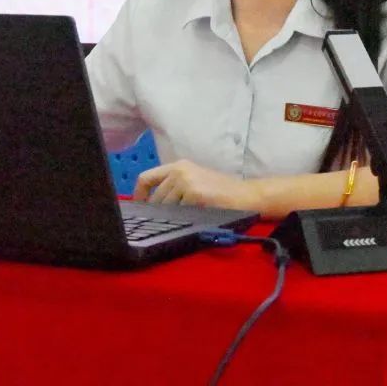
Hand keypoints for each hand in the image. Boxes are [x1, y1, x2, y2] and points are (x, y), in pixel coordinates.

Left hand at [132, 159, 259, 209]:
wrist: (247, 195)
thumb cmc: (222, 191)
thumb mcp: (195, 179)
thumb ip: (174, 185)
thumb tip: (151, 202)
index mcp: (178, 166)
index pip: (146, 178)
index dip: (139, 195)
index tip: (140, 208)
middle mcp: (179, 171)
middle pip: (155, 197)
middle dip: (158, 212)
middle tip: (167, 221)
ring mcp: (186, 182)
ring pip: (166, 208)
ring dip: (173, 217)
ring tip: (188, 218)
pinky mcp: (194, 195)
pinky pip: (179, 214)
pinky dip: (185, 219)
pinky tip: (197, 218)